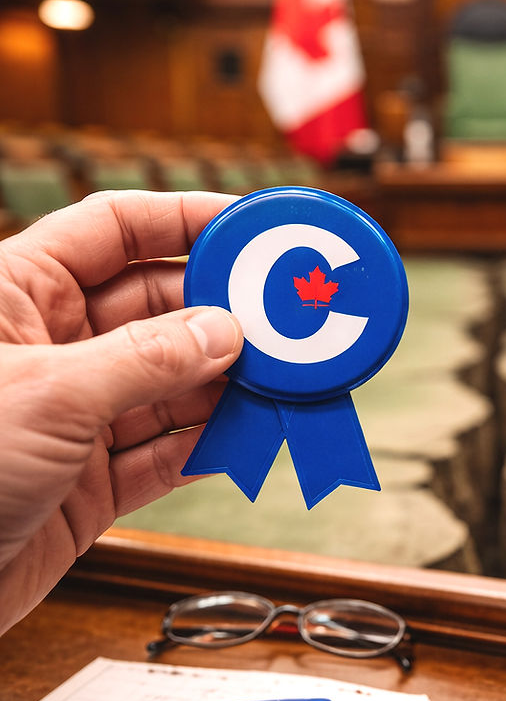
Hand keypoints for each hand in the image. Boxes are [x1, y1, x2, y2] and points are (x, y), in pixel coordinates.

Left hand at [0, 190, 242, 633]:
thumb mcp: (49, 397)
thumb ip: (146, 361)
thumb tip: (225, 333)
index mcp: (16, 296)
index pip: (115, 229)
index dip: (185, 219)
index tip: (252, 228)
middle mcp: (52, 350)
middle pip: (158, 307)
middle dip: (222, 312)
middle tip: (284, 320)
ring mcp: (76, 416)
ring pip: (172, 383)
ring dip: (226, 385)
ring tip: (280, 383)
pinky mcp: (91, 481)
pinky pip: (166, 452)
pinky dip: (207, 447)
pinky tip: (244, 438)